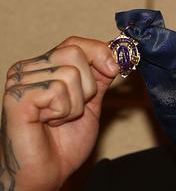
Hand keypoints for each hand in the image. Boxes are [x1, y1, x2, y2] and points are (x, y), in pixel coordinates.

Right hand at [1, 36, 119, 190]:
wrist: (47, 173)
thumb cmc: (64, 142)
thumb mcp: (90, 102)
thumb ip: (100, 76)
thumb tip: (118, 53)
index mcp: (43, 66)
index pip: (75, 43)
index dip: (100, 53)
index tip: (114, 70)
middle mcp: (27, 69)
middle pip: (75, 53)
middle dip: (87, 86)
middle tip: (74, 109)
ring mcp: (19, 82)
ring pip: (70, 73)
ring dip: (74, 104)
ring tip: (58, 119)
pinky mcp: (16, 97)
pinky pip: (58, 91)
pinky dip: (63, 112)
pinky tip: (48, 123)